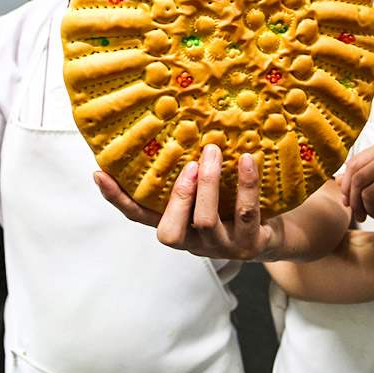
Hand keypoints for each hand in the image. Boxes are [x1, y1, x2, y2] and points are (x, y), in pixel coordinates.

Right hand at [95, 144, 285, 260]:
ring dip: (208, 184)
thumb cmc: (233, 204)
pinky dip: (246, 185)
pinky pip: (246, 214)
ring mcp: (220, 248)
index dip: (118, 200)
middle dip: (178, 194)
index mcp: (176, 225)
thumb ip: (188, 171)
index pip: (138, 217)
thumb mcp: (207, 191)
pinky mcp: (249, 245)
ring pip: (205, 221)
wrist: (273, 232)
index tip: (100, 173)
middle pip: (169, 232)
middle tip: (190, 161)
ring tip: (213, 151)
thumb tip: (174, 124)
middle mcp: (193, 243)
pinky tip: (248, 160)